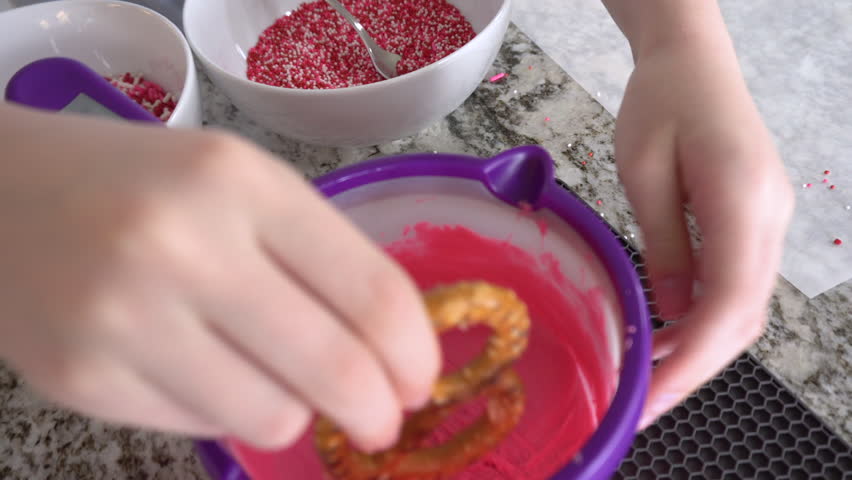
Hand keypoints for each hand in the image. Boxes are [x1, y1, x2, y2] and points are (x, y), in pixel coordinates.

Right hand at [0, 104, 439, 450]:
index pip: (370, 291)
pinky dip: (225, 410)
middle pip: (334, 368)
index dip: (414, 353)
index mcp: (240, 183)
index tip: (421, 380)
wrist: (3, 194)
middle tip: (382, 421)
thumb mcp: (239, 184)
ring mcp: (124, 319)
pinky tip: (202, 369)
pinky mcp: (81, 379)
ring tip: (273, 378)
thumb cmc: (141, 184)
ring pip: (273, 415)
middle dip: (378, 411)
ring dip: (294, 410)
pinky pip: (202, 427)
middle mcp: (183, 247)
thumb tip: (389, 351)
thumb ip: (315, 254)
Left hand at [611, 19, 794, 425]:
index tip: (652, 397)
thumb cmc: (659, 100)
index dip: (692, 361)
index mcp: (742, 200)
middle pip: (743, 316)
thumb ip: (663, 245)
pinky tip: (669, 332)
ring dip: (701, 347)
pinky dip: (706, 317)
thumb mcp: (643, 171)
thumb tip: (671, 312)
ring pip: (744, 306)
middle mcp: (770, 217)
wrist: (692, 60)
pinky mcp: (757, 219)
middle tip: (643, 401)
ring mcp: (771, 219)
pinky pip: (738, 283)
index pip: (728, 303)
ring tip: (648, 375)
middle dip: (696, 367)